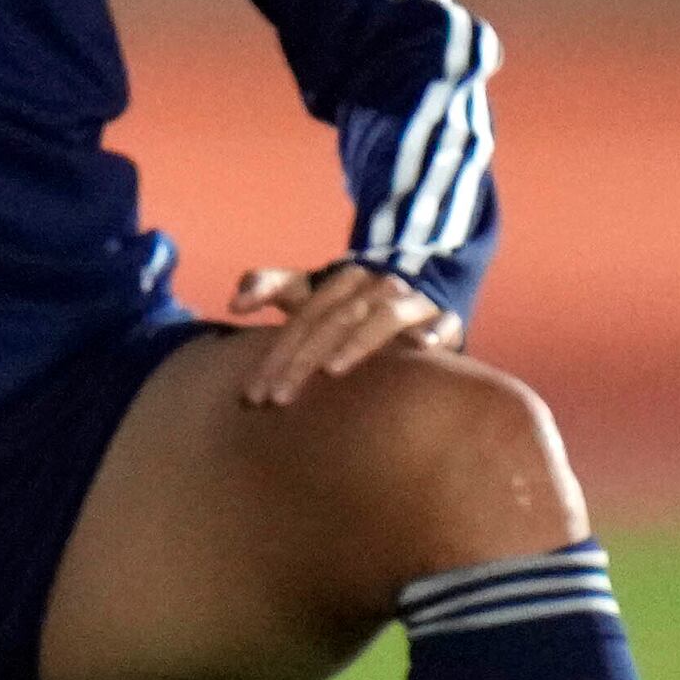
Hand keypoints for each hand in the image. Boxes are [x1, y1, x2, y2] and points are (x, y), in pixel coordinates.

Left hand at [225, 261, 462, 406]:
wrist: (418, 289)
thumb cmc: (350, 301)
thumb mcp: (309, 291)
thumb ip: (270, 287)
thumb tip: (234, 303)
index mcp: (341, 280)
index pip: (302, 318)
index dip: (276, 355)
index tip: (255, 395)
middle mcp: (375, 286)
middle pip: (333, 321)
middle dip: (302, 361)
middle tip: (279, 400)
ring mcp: (412, 300)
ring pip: (383, 317)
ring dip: (358, 342)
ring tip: (332, 370)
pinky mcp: (446, 316)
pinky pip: (445, 322)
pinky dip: (436, 331)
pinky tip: (424, 347)